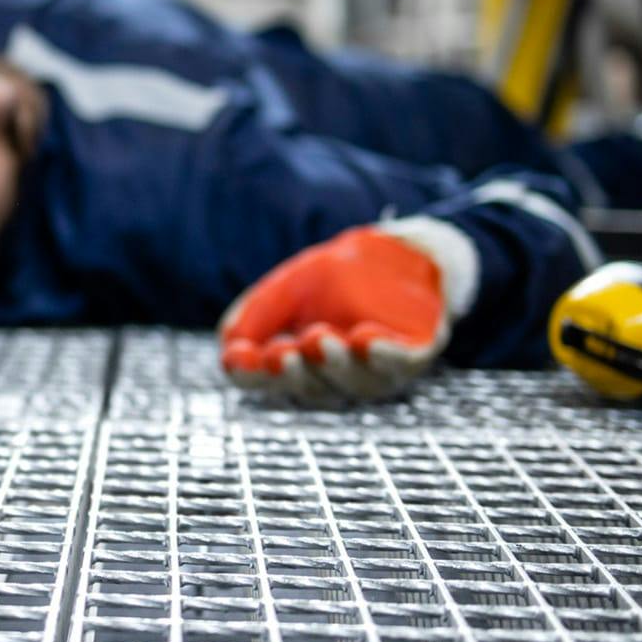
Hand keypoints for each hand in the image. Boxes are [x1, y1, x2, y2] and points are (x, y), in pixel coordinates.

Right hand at [219, 225, 452, 400]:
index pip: (267, 380)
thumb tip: (230, 348)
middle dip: (294, 372)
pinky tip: (366, 340)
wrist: (393, 255)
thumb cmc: (334, 278)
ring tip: (321, 338)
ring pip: (353, 381)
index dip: (251, 374)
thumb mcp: (287, 288)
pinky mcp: (412, 356)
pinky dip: (383, 356)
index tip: (238, 358)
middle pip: (309, 387)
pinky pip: (398, 365)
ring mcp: (374, 372)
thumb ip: (258, 314)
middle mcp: (334, 379)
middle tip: (283, 354)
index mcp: (297, 366)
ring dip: (335, 363)